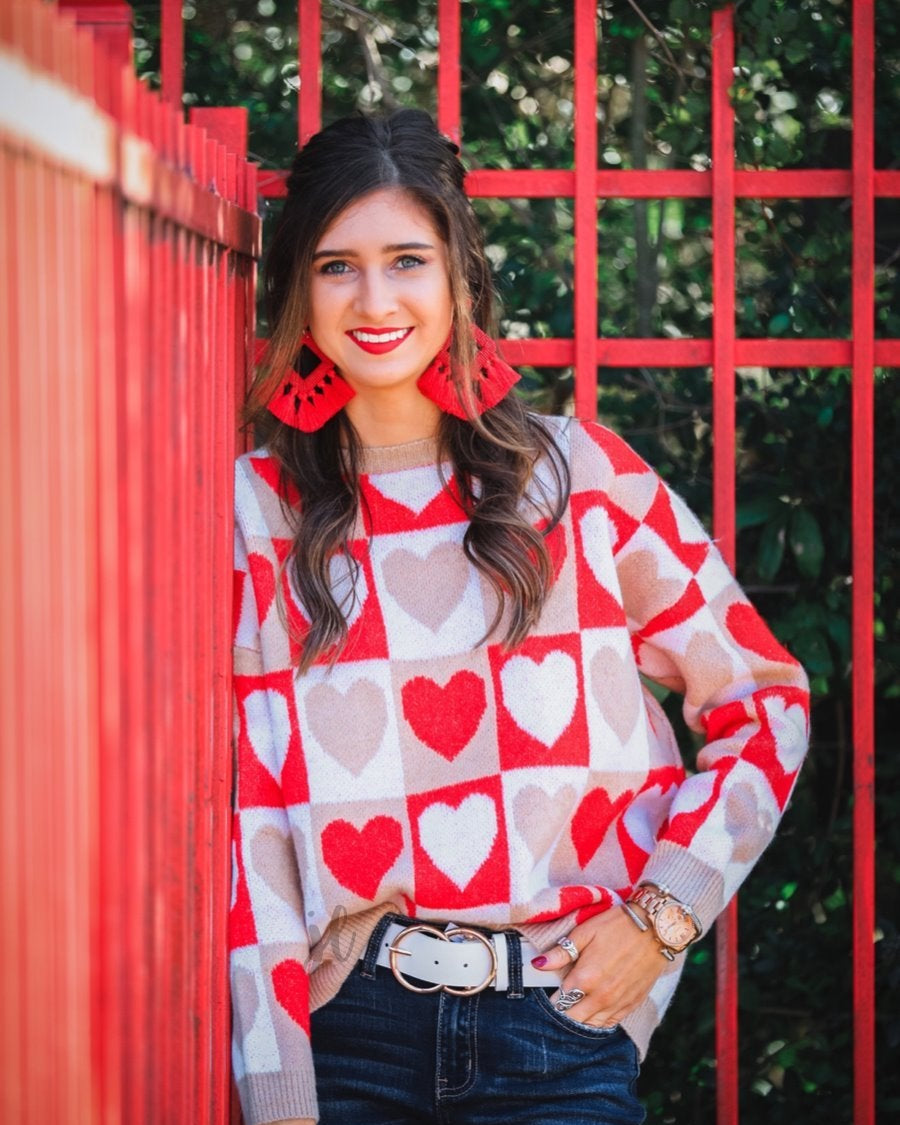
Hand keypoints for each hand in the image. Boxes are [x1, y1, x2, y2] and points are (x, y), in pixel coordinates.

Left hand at [532, 906, 670, 1026]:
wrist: (655, 928)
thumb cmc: (617, 926)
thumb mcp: (585, 932)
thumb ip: (561, 953)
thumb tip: (538, 965)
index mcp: (585, 978)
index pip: (560, 1002)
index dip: (552, 1000)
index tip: (549, 994)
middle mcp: (601, 997)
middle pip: (574, 1018)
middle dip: (565, 1012)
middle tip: (561, 1002)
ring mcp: (618, 1003)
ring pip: (592, 1025)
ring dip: (581, 1018)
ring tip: (577, 1007)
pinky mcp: (633, 1004)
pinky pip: (611, 1023)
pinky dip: (600, 1020)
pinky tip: (595, 1012)